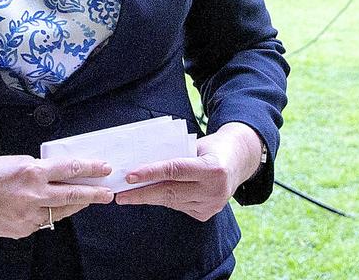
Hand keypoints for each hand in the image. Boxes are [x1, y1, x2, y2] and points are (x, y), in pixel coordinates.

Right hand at [0, 155, 113, 237]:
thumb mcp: (13, 163)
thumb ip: (37, 173)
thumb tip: (57, 179)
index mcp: (31, 171)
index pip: (70, 169)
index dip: (90, 168)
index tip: (105, 168)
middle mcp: (32, 195)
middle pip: (73, 194)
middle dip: (94, 193)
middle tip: (109, 192)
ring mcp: (26, 216)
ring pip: (60, 211)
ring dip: (74, 205)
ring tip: (86, 200)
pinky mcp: (20, 230)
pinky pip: (41, 222)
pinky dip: (46, 215)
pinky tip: (48, 209)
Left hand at [114, 122, 262, 221]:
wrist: (238, 160)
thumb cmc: (212, 147)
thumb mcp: (196, 145)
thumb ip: (175, 155)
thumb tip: (142, 164)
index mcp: (213, 168)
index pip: (175, 170)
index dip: (151, 173)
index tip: (129, 176)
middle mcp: (214, 190)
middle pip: (170, 191)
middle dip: (142, 193)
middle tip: (120, 194)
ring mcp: (212, 205)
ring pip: (172, 201)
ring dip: (149, 197)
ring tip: (128, 195)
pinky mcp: (206, 214)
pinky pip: (178, 206)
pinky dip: (164, 199)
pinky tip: (151, 195)